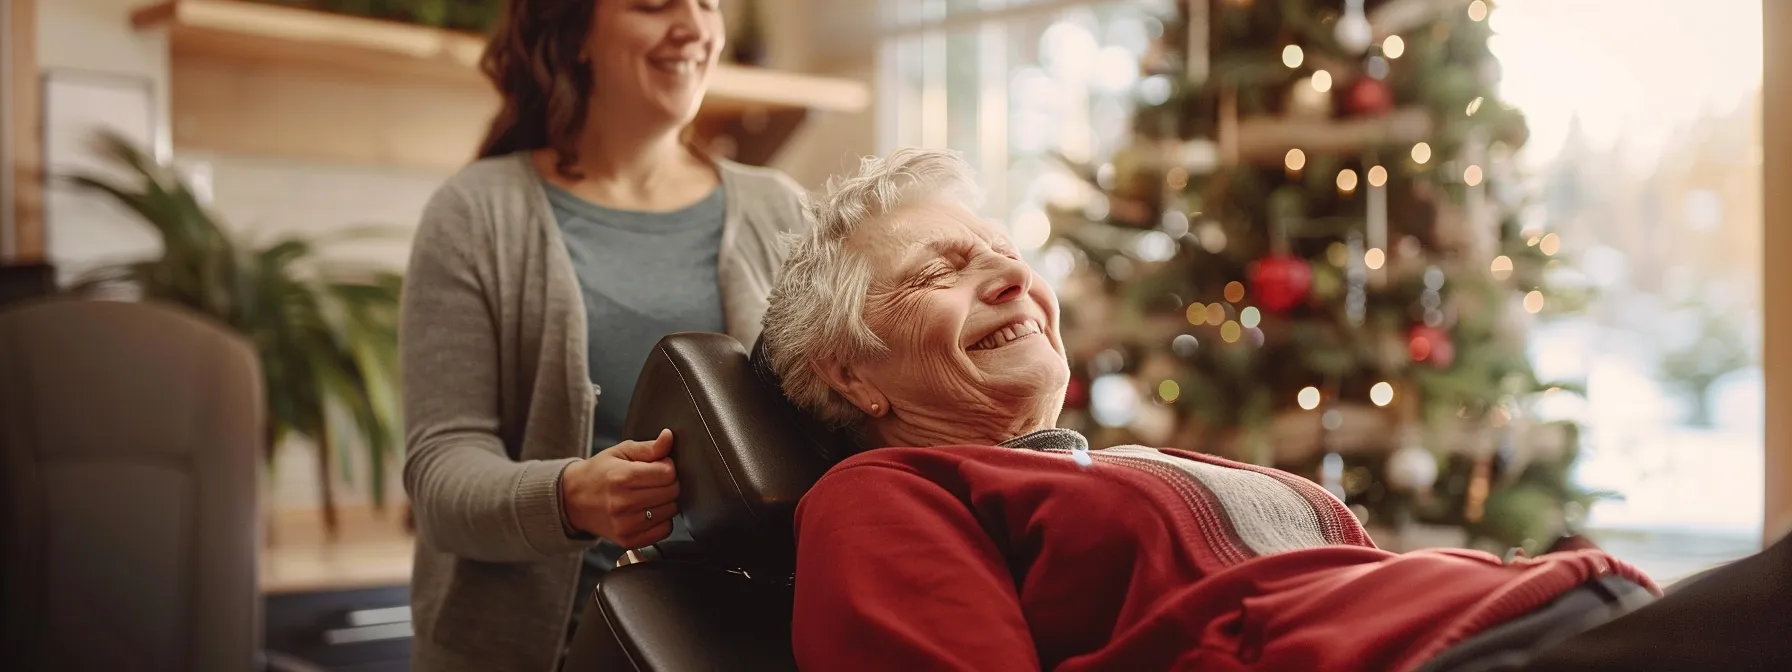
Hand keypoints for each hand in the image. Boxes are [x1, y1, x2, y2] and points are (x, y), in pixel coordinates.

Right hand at [559, 429, 679, 548]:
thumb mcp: (620, 452)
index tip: (658, 466)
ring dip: (666, 502)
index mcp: (622, 477)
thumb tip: (668, 437)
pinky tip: (647, 511)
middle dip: (669, 483)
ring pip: (671, 511)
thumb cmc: (598, 473)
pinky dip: (662, 520)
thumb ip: (648, 446)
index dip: (668, 467)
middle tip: (653, 481)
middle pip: (672, 492)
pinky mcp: (628, 540)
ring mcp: (626, 525)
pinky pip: (664, 530)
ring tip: (648, 495)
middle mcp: (623, 503)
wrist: (573, 499)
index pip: (668, 473)